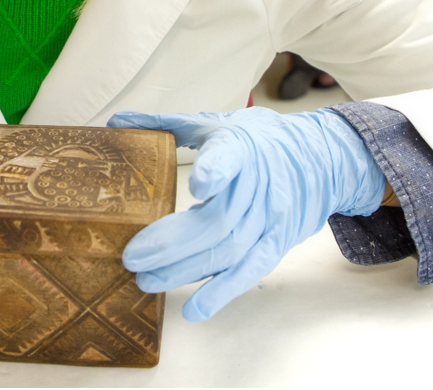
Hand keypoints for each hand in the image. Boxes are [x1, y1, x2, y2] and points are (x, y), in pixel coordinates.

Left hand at [107, 107, 385, 320]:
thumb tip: (116, 122)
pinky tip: (194, 309)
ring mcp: (270, 219)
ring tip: (145, 280)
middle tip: (131, 257)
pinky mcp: (277, 244)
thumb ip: (164, 124)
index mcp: (239, 146)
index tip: (198, 182)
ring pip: (227, 251)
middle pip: (218, 220)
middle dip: (172, 243)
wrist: (316, 159)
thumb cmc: (254, 139)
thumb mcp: (212, 123)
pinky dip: (222, 293)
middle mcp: (258, 185)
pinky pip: (249, 272)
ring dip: (185, 270)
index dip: (216, 170)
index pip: (231, 158)